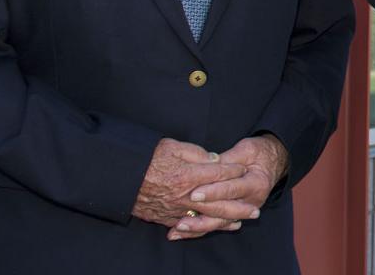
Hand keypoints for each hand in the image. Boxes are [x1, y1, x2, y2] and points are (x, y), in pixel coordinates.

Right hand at [133, 139, 251, 238]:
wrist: (119, 177)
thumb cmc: (145, 158)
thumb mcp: (171, 146)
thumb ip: (196, 153)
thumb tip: (214, 159)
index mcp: (188, 175)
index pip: (218, 173)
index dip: (233, 170)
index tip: (244, 168)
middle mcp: (185, 195)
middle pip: (219, 203)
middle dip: (239, 207)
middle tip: (255, 210)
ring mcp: (176, 209)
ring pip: (207, 217)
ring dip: (226, 220)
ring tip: (242, 222)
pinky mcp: (166, 218)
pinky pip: (190, 225)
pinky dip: (205, 227)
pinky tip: (215, 226)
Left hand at [172, 135, 289, 240]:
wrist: (271, 163)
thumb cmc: (257, 153)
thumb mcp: (245, 150)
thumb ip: (226, 160)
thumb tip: (208, 164)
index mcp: (256, 183)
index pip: (231, 189)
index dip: (212, 192)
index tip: (194, 194)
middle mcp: (252, 201)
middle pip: (225, 211)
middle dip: (201, 214)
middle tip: (181, 217)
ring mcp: (244, 211)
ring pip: (220, 222)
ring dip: (198, 227)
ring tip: (179, 227)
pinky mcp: (236, 215)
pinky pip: (217, 225)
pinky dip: (201, 229)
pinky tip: (184, 232)